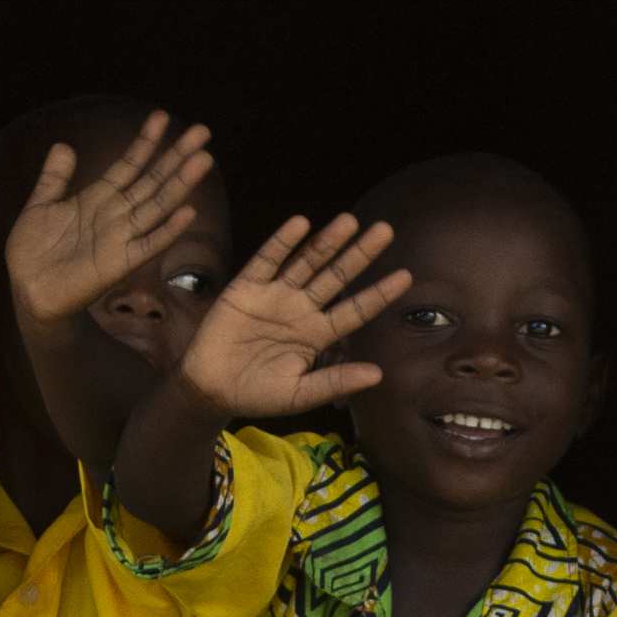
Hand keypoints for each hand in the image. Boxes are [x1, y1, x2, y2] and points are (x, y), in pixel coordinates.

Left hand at [0, 115, 214, 326]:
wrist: (26, 289)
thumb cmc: (32, 251)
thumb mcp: (40, 206)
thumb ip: (54, 178)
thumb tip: (63, 145)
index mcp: (98, 198)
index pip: (128, 165)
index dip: (145, 142)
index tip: (161, 117)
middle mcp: (116, 215)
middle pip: (152, 180)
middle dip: (176, 156)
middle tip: (202, 131)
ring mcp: (121, 238)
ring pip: (157, 206)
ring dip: (181, 184)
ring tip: (203, 160)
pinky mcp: (120, 264)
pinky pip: (149, 245)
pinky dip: (168, 230)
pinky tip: (188, 212)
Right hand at [165, 211, 403, 423]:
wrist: (210, 390)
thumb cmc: (257, 395)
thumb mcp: (299, 394)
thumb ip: (335, 381)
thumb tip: (378, 374)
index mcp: (317, 334)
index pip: (355, 310)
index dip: (379, 293)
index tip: (406, 276)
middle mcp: (300, 309)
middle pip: (336, 276)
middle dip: (360, 254)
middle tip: (385, 230)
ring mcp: (274, 295)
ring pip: (307, 262)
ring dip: (328, 242)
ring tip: (351, 221)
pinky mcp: (246, 287)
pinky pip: (267, 260)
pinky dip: (283, 243)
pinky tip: (301, 224)